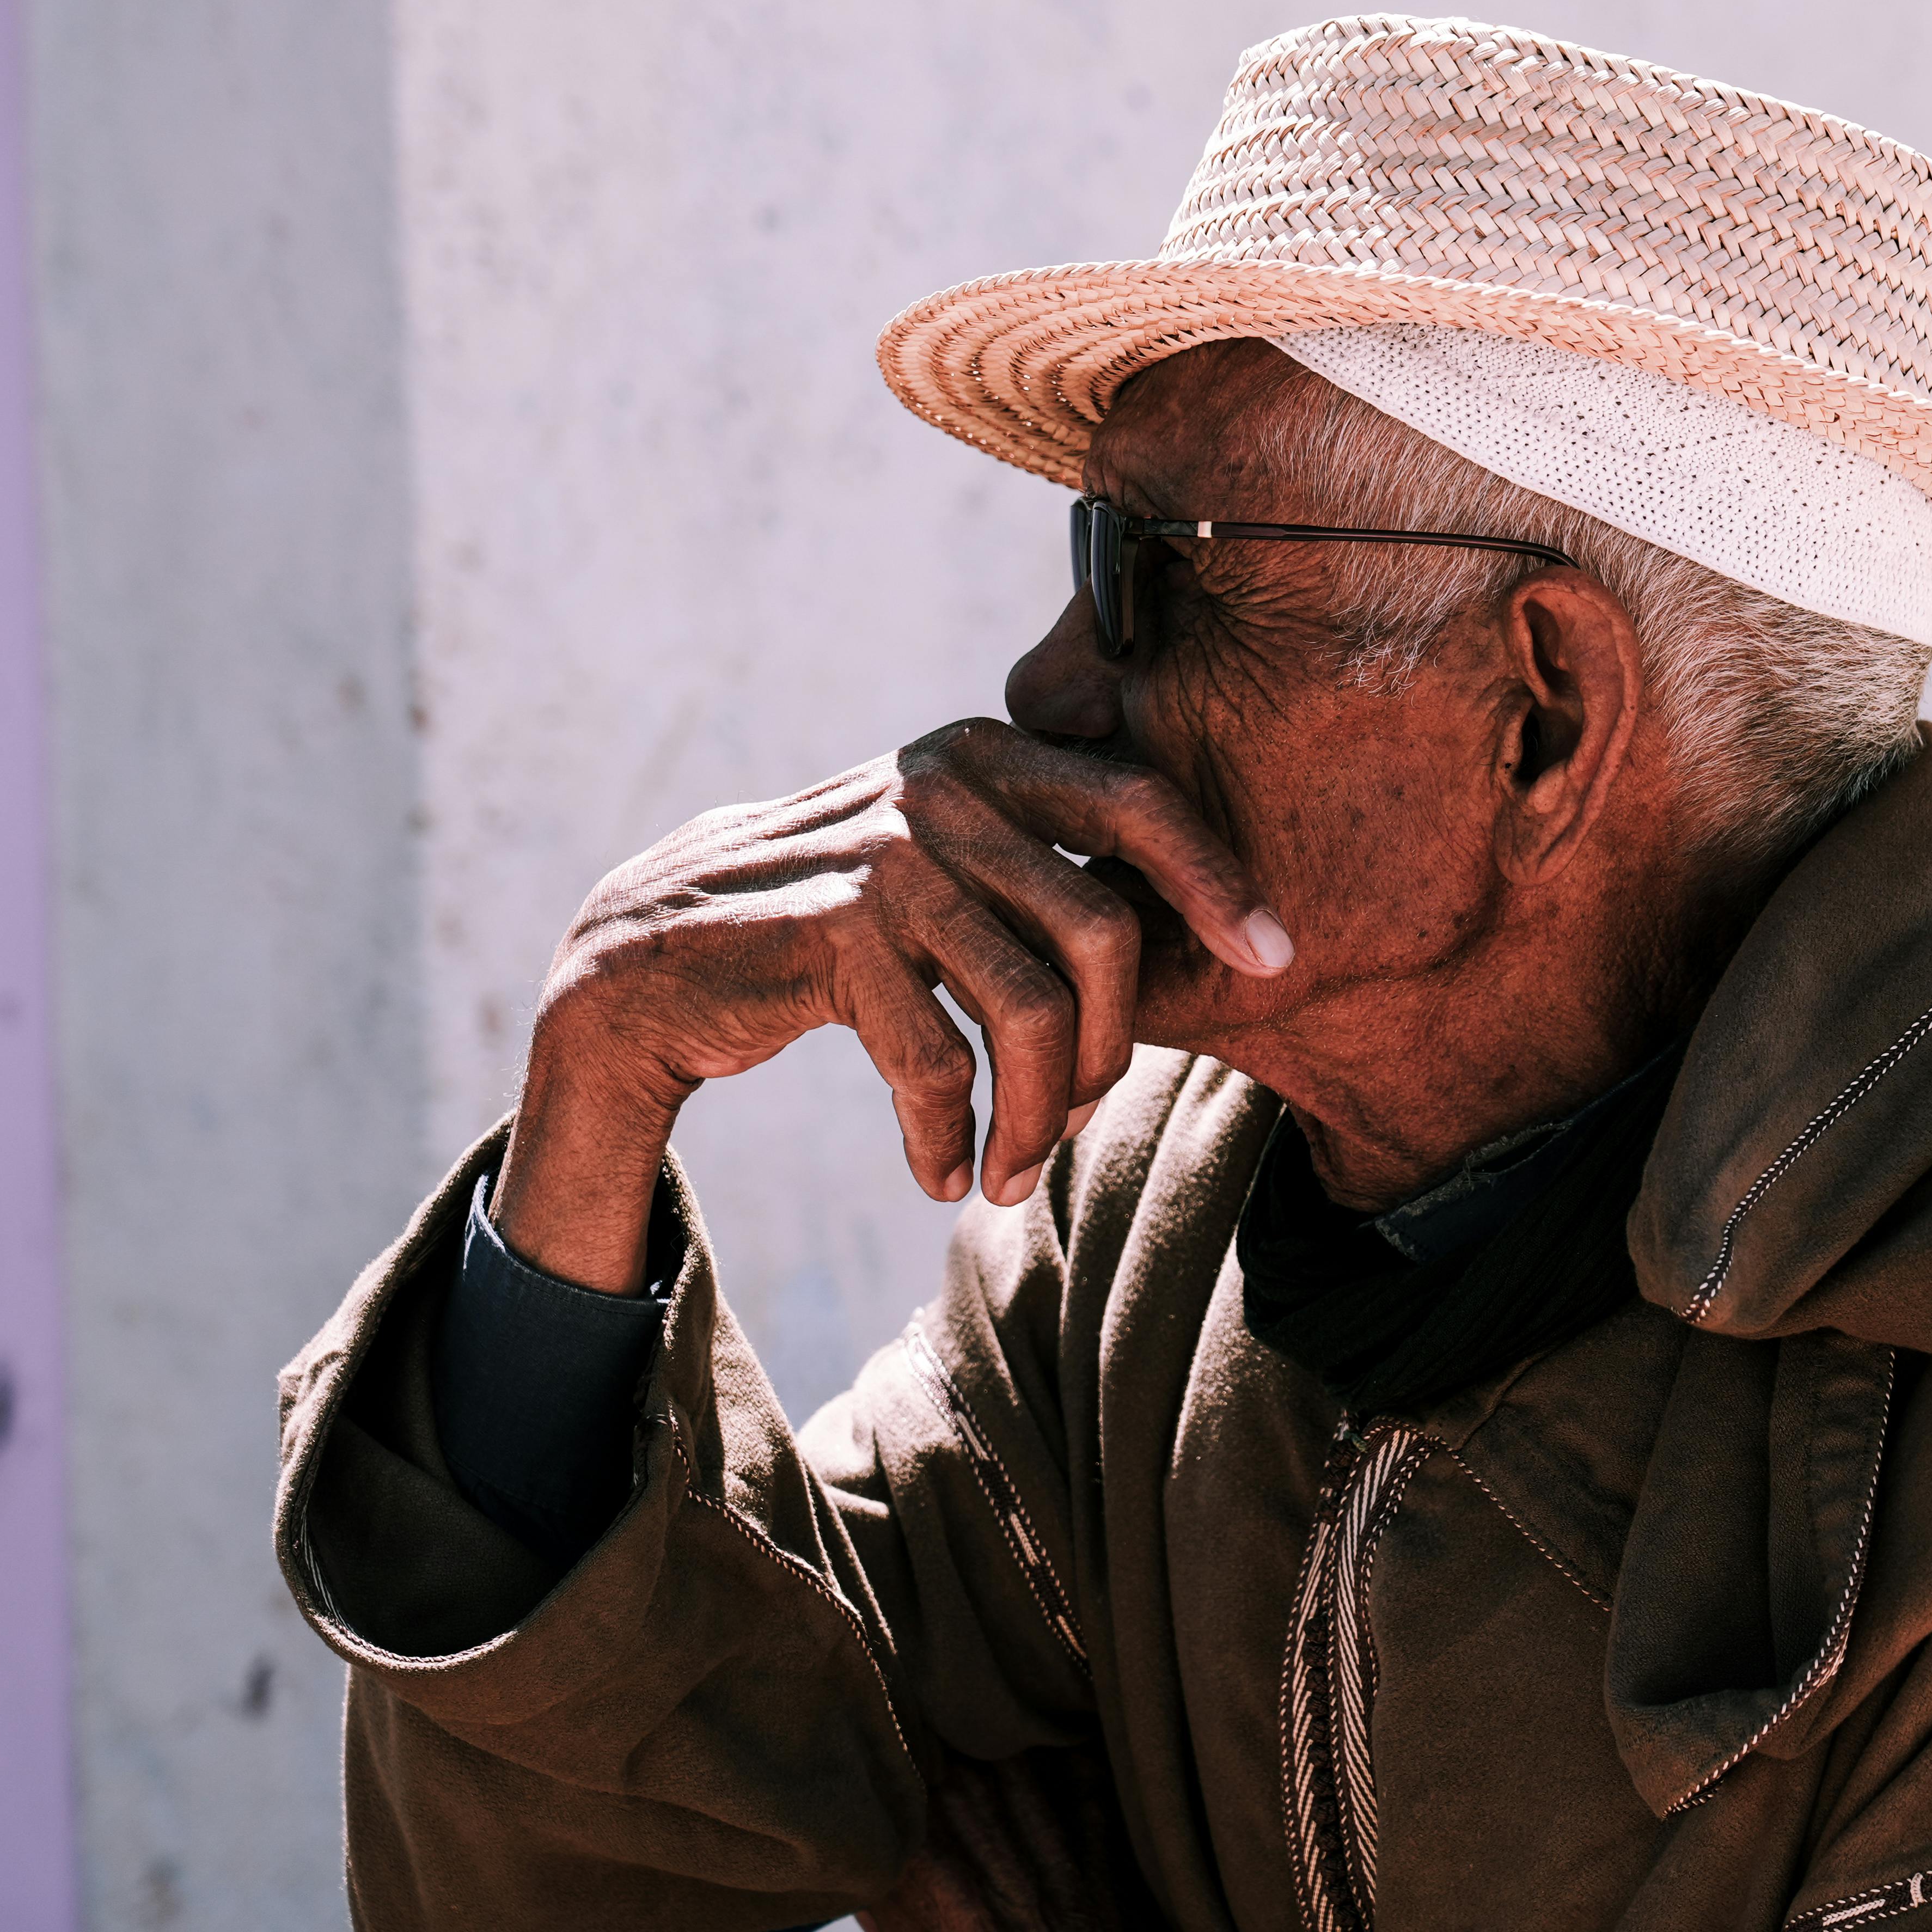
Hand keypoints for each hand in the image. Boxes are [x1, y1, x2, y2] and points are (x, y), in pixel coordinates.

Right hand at [489, 721, 1294, 1289]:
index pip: (1140, 802)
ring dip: (1033, 1120)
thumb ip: (1036, 866)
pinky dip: (951, 1138)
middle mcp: (943, 789)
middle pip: (1105, 933)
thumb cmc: (832, 923)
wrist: (656, 955)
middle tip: (1077, 1121)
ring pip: (1032, 1013)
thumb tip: (1182, 932)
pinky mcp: (835, 935)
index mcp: (985, 756)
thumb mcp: (939, 860)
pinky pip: (940, 1064)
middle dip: (1111, 1052)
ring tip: (1008, 1175)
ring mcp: (888, 859)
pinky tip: (939, 1174)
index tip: (1275, 957)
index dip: (1217, 880)